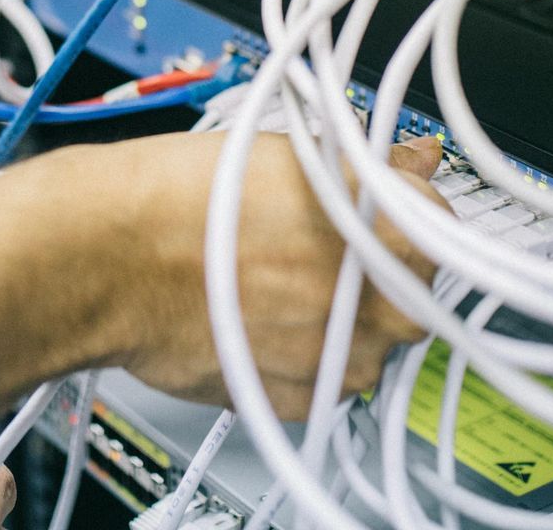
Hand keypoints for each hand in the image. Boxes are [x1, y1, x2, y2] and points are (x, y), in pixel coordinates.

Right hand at [98, 131, 445, 418]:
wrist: (113, 258)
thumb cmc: (186, 198)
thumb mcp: (296, 151)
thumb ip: (375, 166)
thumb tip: (414, 161)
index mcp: (390, 229)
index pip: (439, 223)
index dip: (401, 213)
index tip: (377, 213)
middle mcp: (379, 300)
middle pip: (413, 289)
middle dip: (378, 271)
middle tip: (322, 248)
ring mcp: (342, 357)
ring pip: (373, 342)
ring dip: (344, 318)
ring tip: (282, 285)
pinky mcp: (302, 399)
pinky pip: (328, 378)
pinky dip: (306, 355)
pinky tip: (263, 319)